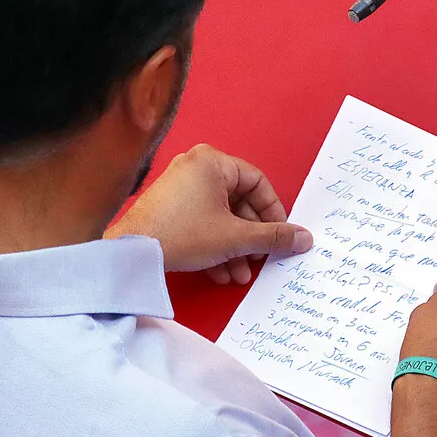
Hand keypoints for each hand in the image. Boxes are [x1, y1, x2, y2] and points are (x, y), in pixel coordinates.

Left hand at [107, 144, 312, 283]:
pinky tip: (221, 273)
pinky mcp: (168, 208)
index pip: (258, 183)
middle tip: (260, 259)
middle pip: (239, 203)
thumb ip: (273, 237)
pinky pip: (201, 223)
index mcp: (213, 161)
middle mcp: (195, 167)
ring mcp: (180, 187)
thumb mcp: (236, 238)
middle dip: (251, 238)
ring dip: (234, 248)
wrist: (132, 254)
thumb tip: (304, 238)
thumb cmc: (182, 235)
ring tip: (240, 274)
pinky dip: (214, 246)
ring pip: (220, 217)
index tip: (281, 237)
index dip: (274, 213)